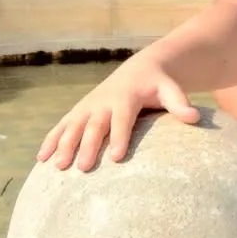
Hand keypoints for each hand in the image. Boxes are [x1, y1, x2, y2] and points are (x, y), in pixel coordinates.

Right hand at [38, 58, 198, 170]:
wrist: (140, 69)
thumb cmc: (158, 85)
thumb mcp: (171, 89)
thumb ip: (180, 103)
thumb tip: (195, 118)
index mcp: (126, 97)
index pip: (122, 119)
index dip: (118, 136)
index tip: (115, 157)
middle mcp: (103, 102)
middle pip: (94, 126)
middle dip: (86, 146)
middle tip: (82, 169)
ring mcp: (88, 106)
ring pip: (73, 126)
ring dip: (63, 145)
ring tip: (57, 167)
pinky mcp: (79, 111)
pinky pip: (62, 126)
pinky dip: (51, 140)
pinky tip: (41, 159)